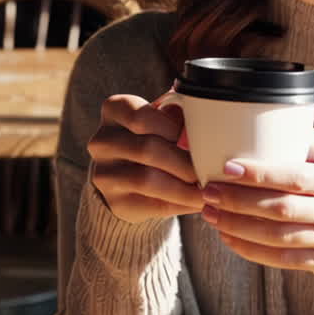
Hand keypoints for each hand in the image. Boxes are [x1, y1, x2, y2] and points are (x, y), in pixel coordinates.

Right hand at [88, 94, 202, 223]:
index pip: (142, 116)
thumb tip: (201, 115)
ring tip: (208, 188)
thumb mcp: (161, 121)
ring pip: (147, 179)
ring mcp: (104, 173)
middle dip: (185, 161)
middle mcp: (102, 141)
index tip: (199, 139)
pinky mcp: (115, 201)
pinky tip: (199, 201)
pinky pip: (153, 204)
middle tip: (212, 168)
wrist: (129, 177)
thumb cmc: (152, 139)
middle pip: (147, 149)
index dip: (174, 129)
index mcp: (114, 110)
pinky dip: (182, 203)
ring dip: (185, 186)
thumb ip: (177, 116)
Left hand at [199, 131, 313, 274]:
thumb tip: (260, 122)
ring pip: (280, 238)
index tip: (227, 167)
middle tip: (209, 192)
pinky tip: (229, 238)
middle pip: (284, 209)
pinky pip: (284, 261)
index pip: (297, 177)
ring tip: (211, 215)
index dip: (260, 174)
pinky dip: (252, 251)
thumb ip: (309, 141)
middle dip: (240, 201)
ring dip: (239, 227)